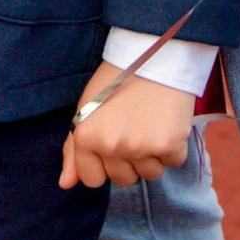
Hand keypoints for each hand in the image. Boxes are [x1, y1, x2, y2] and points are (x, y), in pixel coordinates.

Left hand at [60, 66, 198, 191]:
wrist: (155, 55)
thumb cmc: (117, 80)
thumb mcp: (86, 108)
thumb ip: (74, 149)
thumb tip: (66, 184)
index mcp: (87, 138)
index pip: (92, 180)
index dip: (102, 164)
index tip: (111, 144)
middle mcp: (112, 147)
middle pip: (123, 179)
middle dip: (128, 161)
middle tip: (134, 130)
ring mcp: (141, 148)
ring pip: (150, 174)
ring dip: (152, 156)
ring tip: (151, 125)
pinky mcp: (170, 146)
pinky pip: (172, 162)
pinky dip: (173, 148)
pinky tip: (167, 123)